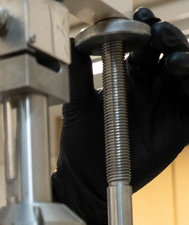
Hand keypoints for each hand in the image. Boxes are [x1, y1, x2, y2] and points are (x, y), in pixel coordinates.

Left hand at [52, 7, 188, 224]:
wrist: (84, 179)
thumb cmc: (80, 144)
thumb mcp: (77, 105)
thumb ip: (78, 74)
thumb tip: (72, 42)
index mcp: (131, 77)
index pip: (146, 45)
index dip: (146, 29)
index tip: (139, 19)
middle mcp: (153, 86)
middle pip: (171, 52)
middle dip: (168, 38)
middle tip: (158, 33)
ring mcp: (168, 105)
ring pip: (187, 73)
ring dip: (185, 59)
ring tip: (172, 59)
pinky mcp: (180, 126)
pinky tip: (187, 82)